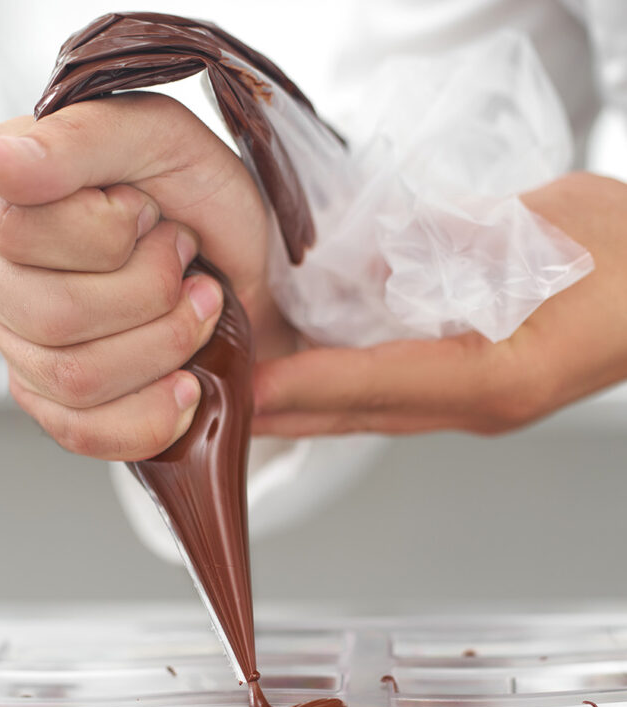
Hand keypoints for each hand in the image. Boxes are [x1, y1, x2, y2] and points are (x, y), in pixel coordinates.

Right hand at [0, 93, 294, 459]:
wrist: (245, 259)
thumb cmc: (197, 193)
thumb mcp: (157, 137)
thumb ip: (77, 139)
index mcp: (0, 196)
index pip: (21, 233)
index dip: (110, 234)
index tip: (151, 213)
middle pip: (54, 318)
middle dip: (152, 296)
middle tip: (187, 266)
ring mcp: (16, 342)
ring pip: (76, 379)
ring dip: (163, 347)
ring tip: (197, 311)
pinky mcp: (50, 398)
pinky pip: (82, 432)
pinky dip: (150, 416)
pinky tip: (185, 385)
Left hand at [252, 173, 626, 436]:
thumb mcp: (553, 226)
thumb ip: (462, 235)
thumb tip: (384, 243)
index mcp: (502, 372)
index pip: (383, 381)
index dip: (309, 386)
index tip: (249, 389)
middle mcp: (484, 404)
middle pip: (365, 414)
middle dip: (289, 413)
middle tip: (218, 406)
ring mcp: (483, 406)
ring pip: (377, 413)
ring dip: (312, 408)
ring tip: (247, 397)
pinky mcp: (482, 392)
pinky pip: (401, 397)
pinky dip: (350, 390)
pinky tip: (315, 379)